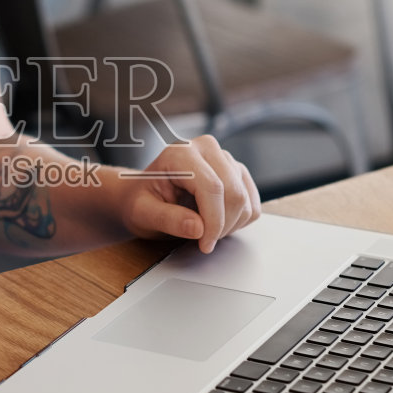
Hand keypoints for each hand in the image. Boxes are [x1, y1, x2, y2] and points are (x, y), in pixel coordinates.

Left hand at [118, 136, 261, 252]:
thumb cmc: (140, 201)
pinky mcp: (238, 173)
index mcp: (180, 153)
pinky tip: (216, 221)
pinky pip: (252, 204)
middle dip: (221, 226)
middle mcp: (206, 149)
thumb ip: (167, 219)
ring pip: (245, 200)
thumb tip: (198, 228)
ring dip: (229, 225)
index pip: (212, 187)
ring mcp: (225, 159)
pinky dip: (238, 221)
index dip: (213, 221)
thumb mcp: (143, 213)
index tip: (205, 244)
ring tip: (203, 228)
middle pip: (234, 193)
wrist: (143, 195)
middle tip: (202, 240)